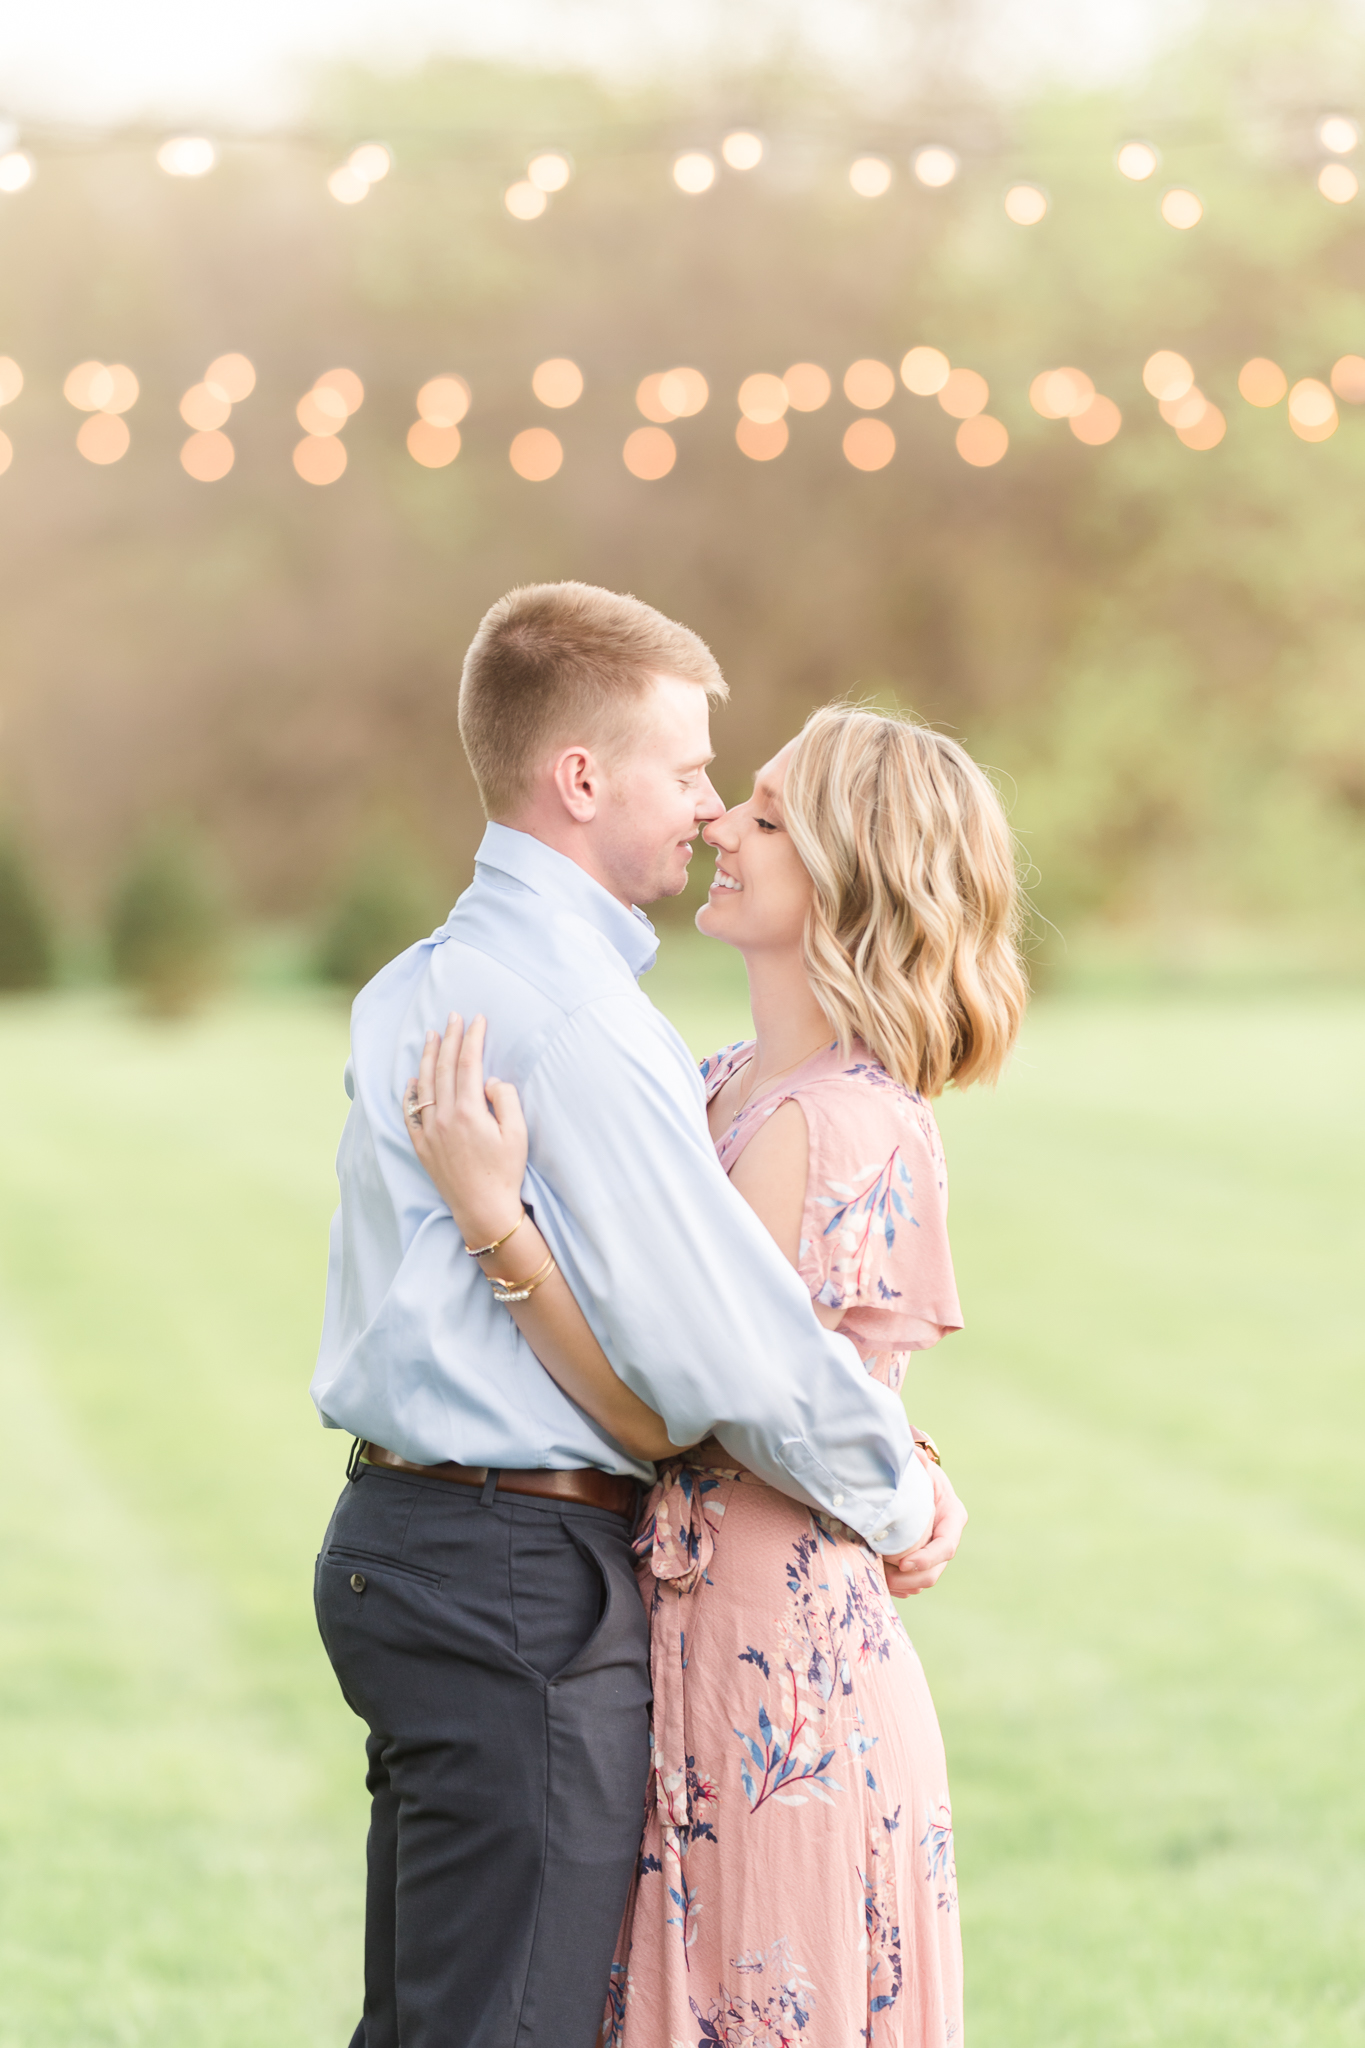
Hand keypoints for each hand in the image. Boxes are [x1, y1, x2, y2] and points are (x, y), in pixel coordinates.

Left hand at [405, 1014, 528, 1245]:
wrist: (483, 1210)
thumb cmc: (506, 1172)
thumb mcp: (518, 1133)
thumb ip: (505, 1099)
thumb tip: (488, 1080)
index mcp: (469, 1111)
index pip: (469, 1063)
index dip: (473, 1038)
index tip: (477, 1020)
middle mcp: (444, 1117)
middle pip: (445, 1068)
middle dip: (450, 1039)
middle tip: (453, 1017)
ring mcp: (429, 1132)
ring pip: (424, 1085)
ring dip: (428, 1057)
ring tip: (431, 1036)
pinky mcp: (422, 1146)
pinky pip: (410, 1112)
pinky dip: (410, 1092)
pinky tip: (413, 1079)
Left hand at [883, 1455, 966, 1597]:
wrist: (916, 1480)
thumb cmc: (918, 1472)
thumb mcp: (920, 1466)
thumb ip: (918, 1463)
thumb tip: (917, 1455)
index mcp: (952, 1517)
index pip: (945, 1547)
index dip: (926, 1559)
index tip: (902, 1563)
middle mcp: (947, 1538)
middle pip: (934, 1571)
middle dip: (909, 1579)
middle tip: (882, 1577)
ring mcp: (935, 1553)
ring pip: (923, 1581)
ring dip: (901, 1585)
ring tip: (877, 1578)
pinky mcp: (922, 1560)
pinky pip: (913, 1582)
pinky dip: (899, 1586)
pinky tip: (881, 1580)